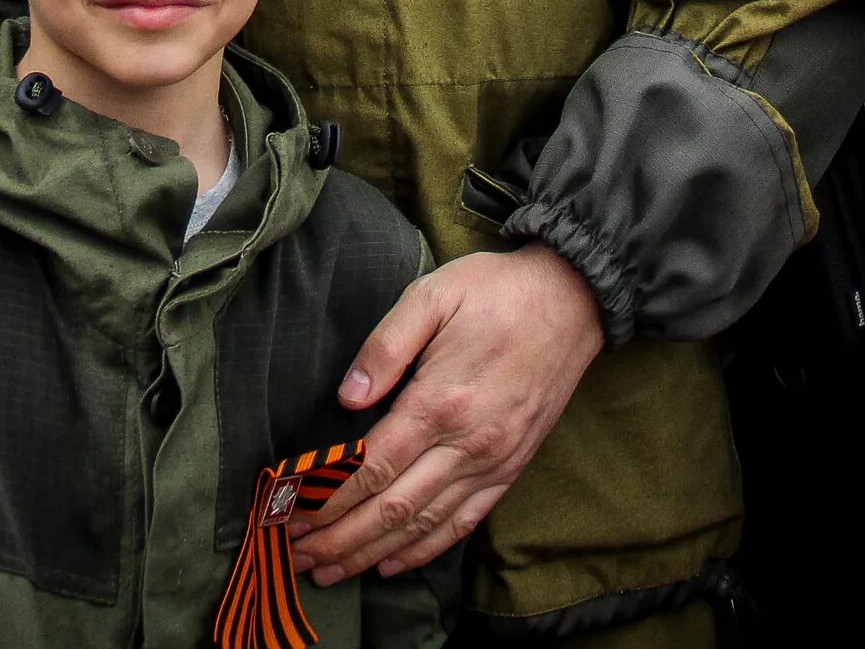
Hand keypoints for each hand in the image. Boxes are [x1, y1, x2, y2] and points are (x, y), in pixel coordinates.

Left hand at [292, 246, 602, 583]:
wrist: (573, 300)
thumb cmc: (496, 292)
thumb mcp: (432, 296)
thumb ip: (384, 347)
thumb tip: (346, 399)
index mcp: (440, 401)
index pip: (372, 467)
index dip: (329, 499)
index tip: (291, 516)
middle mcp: (468, 443)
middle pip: (392, 508)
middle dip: (340, 539)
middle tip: (298, 558)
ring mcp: (494, 462)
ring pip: (424, 525)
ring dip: (372, 554)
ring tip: (331, 572)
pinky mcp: (512, 468)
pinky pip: (464, 522)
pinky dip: (425, 550)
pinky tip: (392, 564)